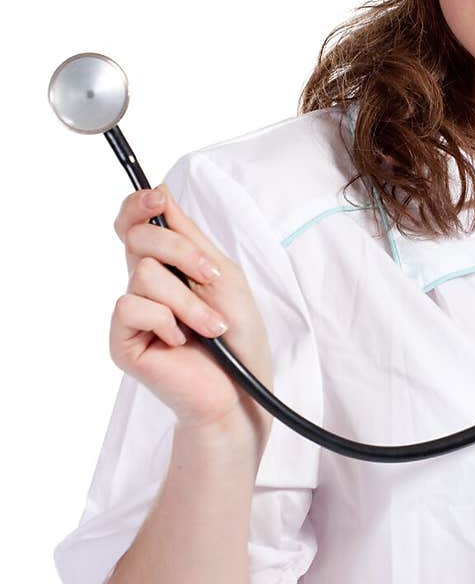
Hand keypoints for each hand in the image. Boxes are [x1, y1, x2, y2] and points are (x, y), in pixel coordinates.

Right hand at [109, 183, 273, 452]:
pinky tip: (180, 343)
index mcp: (165, 266)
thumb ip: (189, 237)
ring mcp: (131, 314)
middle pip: (138, 238)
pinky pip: (131, 307)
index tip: (158, 198)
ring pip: (144, 275)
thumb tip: (160, 194)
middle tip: (211, 277)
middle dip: (181, 252)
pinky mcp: (122, 340)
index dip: (138, 205)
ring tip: (209, 327)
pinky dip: (167, 322)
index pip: (134, 224)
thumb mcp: (222, 275)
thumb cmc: (239, 337)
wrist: (242, 389)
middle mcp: (143, 286)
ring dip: (188, 301)